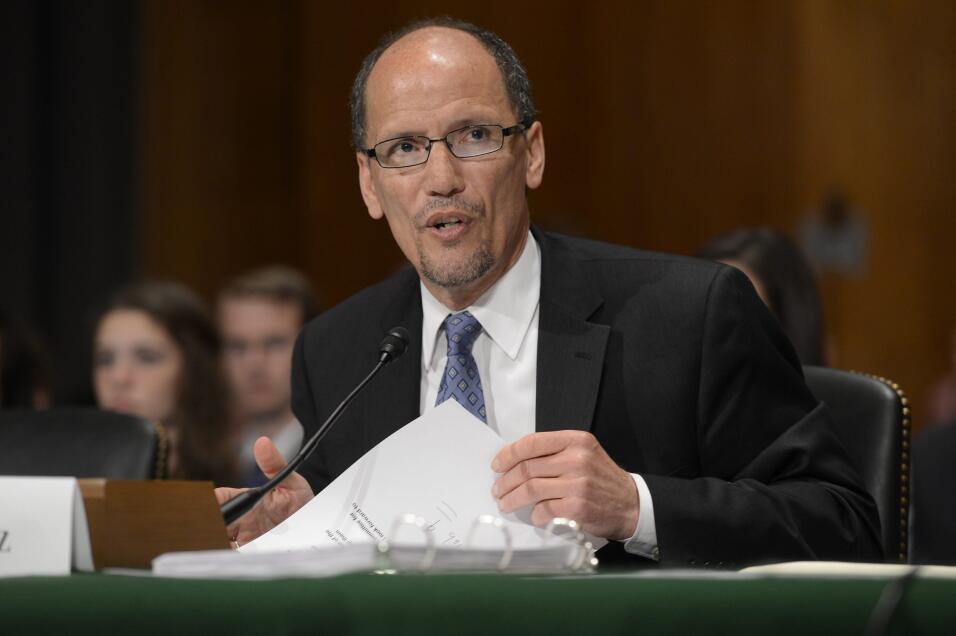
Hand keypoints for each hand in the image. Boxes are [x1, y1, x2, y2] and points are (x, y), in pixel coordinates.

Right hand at [214, 436, 313, 545]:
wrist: (319, 529)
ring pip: (217, 542)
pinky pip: (231, 558)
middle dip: (210, 525)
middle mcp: (240, 522)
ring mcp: (242, 540)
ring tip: (232, 543)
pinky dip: (228, 556)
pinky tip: (239, 554)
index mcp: (246, 502)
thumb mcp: (293, 484)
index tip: (210, 506)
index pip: (218, 500)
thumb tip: (262, 443)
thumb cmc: (303, 505)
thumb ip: (276, 465)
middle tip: (221, 529)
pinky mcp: (248, 555)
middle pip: (212, 522)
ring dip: (219, 543)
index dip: (210, 503)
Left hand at [491, 430, 639, 539]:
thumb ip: (554, 452)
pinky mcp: (577, 508)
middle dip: (505, 481)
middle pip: (527, 468)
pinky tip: (534, 516)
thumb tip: (515, 462)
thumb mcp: (584, 453)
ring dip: (512, 499)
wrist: (631, 504)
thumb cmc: (601, 480)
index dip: (509, 454)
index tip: (497, 465)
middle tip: (497, 490)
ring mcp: (578, 484)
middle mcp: (577, 459)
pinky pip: (543, 510)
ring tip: (505, 503)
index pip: (532, 442)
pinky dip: (534, 515)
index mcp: (576, 441)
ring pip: (530, 489)